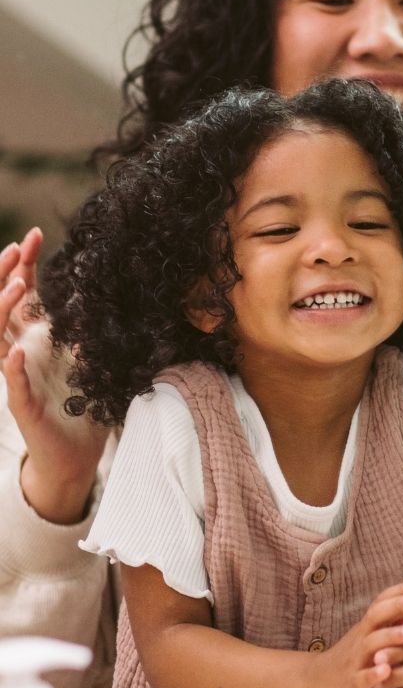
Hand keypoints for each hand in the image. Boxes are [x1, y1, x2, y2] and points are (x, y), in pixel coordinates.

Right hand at [0, 229, 105, 523]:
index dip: (24, 265)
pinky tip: (14, 351)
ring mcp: (16, 376)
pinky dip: (10, 366)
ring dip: (4, 311)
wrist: (77, 452)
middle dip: (5, 275)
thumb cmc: (82, 402)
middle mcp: (20, 351)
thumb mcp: (91, 354)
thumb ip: (90, 325)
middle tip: (16, 248)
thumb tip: (107, 290)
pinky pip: (10, 383)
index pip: (23, 293)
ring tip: (17, 287)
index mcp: (35, 336)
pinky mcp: (21, 404)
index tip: (35, 235)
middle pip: (2, 306)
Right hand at [311, 580, 402, 687]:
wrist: (318, 684)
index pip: (385, 600)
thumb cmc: (356, 655)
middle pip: (378, 615)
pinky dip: (374, 674)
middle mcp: (361, 637)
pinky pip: (362, 678)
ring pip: (372, 644)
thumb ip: (396, 619)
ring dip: (393, 636)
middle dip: (401, 605)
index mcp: (369, 624)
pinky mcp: (351, 684)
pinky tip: (387, 671)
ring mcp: (355, 659)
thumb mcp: (374, 635)